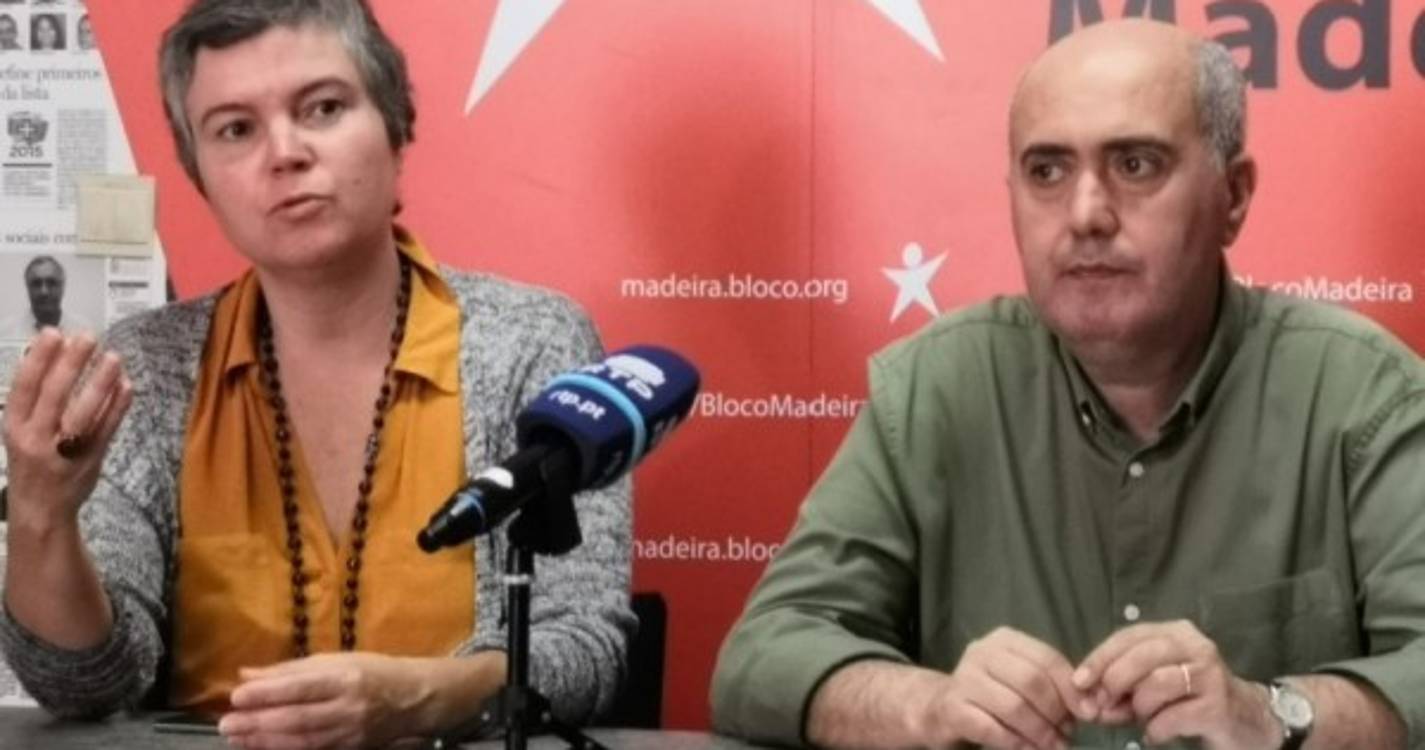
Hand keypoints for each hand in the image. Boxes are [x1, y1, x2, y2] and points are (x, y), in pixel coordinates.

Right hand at [1, 329, 131, 529]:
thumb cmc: (31, 460)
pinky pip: (106, 429)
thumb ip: (33, 398)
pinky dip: (118, 406)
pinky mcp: (91, 459)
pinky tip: (127, 384)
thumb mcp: (19, 429)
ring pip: (82, 413)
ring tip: (112, 357)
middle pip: (54, 395)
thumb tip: (47, 353)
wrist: (40, 509)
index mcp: (14, 426)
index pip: (24, 388)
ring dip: (99, 383)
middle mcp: (36, 438)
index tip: (53, 333)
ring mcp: (64, 450)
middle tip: (88, 337)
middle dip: (71, 363)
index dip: (38, 359)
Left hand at [220, 652, 433, 749]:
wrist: (415, 699)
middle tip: (225, 723)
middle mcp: (347, 707)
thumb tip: (248, 674)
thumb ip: (291, 669)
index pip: (301, 687)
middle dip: (258, 723)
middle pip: (297, 718)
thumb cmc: (374, 671)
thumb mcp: (338, 660)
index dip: (268, 693)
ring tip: (235, 738)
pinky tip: (261, 748)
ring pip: (301, 741)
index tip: (237, 696)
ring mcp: (348, 733)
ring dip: (264, 741)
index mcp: (345, 678)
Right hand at [914, 627, 1087, 749]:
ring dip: (1040, 732)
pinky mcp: (951, 708)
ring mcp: (963, 679)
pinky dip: (1015, 743)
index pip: (1047, 659)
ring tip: (1052, 746)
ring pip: (1013, 706)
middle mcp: (981, 652)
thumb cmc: (991, 695)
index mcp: (1004, 640)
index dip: (1072, 689)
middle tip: (1067, 734)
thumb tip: (1087, 707)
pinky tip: (1027, 749)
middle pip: (1031, 681)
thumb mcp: (1020, 681)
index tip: (1088, 714)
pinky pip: (991, 728)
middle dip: (1056, 713)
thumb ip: (1051, 686)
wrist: (940, 709)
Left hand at [1073, 620, 1279, 748]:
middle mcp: (1196, 646)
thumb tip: (1089, 699)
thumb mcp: (1153, 684)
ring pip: (1156, 684)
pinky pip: (1172, 717)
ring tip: (1141, 719)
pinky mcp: (1219, 706)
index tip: (1078, 681)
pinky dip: (1155, 729)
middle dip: (1114, 681)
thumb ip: (1122, 687)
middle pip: (1141, 655)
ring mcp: (1210, 675)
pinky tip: (1156, 734)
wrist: (1246, 720)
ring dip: (1138, 707)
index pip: (1129, 636)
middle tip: (1103, 705)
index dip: (1100, 658)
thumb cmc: (1190, 697)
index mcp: (1175, 632)